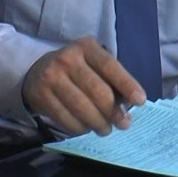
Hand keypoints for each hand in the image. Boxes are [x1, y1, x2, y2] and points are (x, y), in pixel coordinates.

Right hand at [23, 37, 146, 135]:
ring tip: (106, 129)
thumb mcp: (93, 65)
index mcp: (86, 47)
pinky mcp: (41, 95)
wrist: (36, 72)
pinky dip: (80, 128)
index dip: (127, 84)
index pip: (110, 66)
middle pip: (97, 90)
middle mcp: (68, 58)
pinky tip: (87, 129)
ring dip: (98, 124)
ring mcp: (51, 76)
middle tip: (124, 124)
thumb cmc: (76, 70)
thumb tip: (130, 105)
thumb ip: (112, 80)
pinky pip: (66, 118)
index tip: (140, 101)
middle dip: (114, 112)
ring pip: (82, 108)